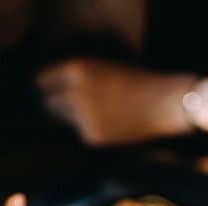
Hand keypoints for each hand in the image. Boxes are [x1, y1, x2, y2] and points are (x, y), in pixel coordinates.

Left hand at [36, 58, 194, 145]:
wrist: (165, 102)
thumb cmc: (139, 80)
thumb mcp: (105, 66)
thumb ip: (79, 77)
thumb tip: (55, 89)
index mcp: (76, 68)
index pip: (42, 79)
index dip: (44, 85)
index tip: (45, 90)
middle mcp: (74, 92)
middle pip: (48, 102)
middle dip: (54, 103)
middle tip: (65, 104)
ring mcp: (81, 115)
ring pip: (64, 119)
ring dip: (73, 117)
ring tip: (99, 111)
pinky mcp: (91, 135)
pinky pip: (81, 132)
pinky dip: (91, 130)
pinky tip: (111, 123)